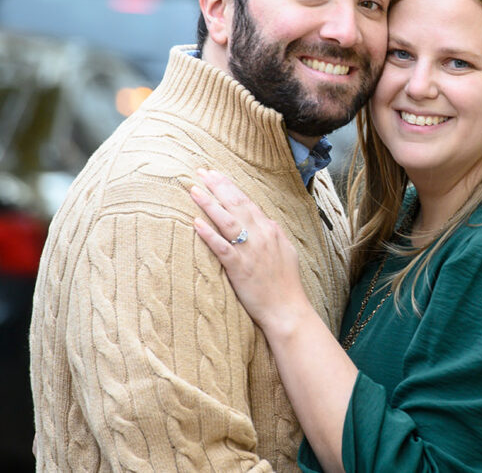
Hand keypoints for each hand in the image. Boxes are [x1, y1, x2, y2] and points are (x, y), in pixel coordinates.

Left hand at [190, 169, 311, 334]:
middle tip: (201, 171)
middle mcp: (262, 235)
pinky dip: (209, 233)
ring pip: (227, 220)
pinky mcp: (240, 267)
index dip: (230, 187)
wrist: (288, 309)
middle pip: (236, 204)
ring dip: (210, 203)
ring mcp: (251, 250)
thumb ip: (274, 235)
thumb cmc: (285, 284)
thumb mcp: (286, 252)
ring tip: (194, 189)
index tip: (216, 174)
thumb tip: (267, 222)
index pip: (247, 201)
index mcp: (271, 230)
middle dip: (218, 186)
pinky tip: (196, 222)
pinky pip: (222, 246)